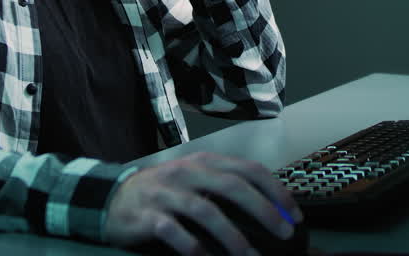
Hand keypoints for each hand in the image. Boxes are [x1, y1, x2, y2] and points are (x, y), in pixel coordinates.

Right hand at [104, 152, 301, 254]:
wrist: (113, 198)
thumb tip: (271, 209)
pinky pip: (173, 231)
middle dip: (263, 210)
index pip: (248, 169)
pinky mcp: (147, 215)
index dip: (276, 190)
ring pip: (206, 210)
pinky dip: (192, 246)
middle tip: (283, 232)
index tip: (294, 214)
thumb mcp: (195, 180)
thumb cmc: (164, 192)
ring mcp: (166, 193)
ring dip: (232, 236)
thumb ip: (226, 188)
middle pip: (232, 186)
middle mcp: (187, 172)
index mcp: (205, 162)